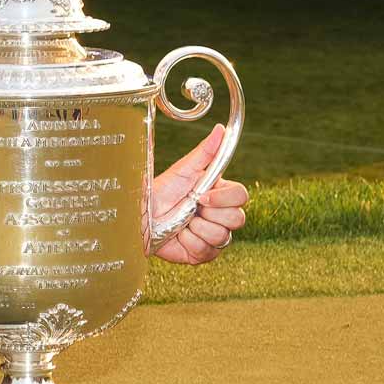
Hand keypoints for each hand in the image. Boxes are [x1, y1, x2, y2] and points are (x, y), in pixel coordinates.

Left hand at [150, 125, 247, 264]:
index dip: (224, 198)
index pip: (241, 196)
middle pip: (237, 218)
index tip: (201, 196)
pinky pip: (207, 251)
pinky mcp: (204, 254)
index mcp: (220, 194)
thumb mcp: (183, 170)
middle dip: (210, 214)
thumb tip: (221, 129)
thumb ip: (205, 152)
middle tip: (191, 209)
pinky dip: (189, 242)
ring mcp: (214, 236)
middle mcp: (221, 216)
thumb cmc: (161, 192)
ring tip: (183, 222)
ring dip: (197, 228)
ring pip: (222, 236)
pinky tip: (179, 235)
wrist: (142, 217)